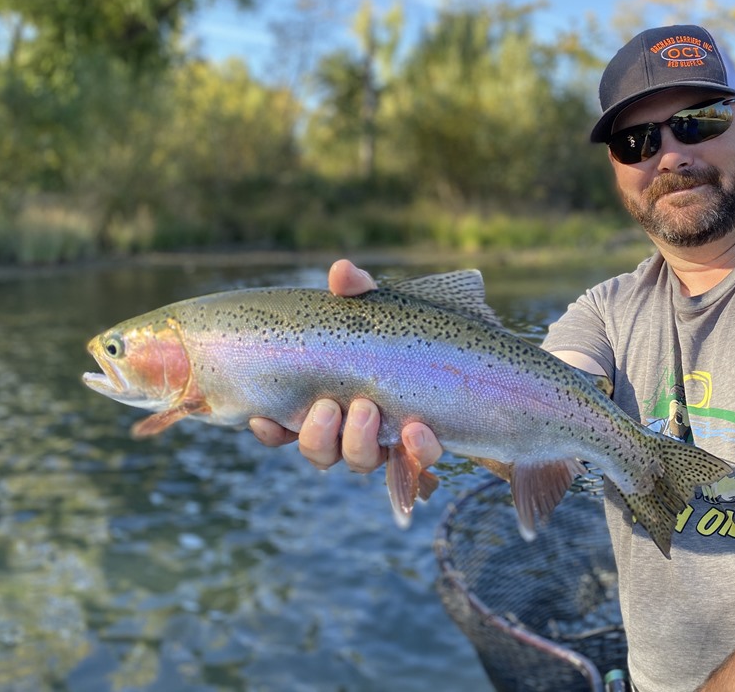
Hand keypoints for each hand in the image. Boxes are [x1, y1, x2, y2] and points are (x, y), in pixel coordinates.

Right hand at [248, 259, 442, 473]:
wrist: (469, 361)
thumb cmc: (405, 335)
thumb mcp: (381, 308)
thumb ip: (358, 291)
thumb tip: (341, 272)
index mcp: (327, 401)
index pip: (285, 427)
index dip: (270, 430)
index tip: (265, 417)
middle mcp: (351, 430)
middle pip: (319, 453)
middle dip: (318, 436)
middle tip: (330, 406)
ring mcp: (388, 444)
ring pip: (359, 462)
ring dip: (357, 441)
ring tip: (367, 408)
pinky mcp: (425, 449)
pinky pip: (417, 462)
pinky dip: (416, 449)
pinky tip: (416, 429)